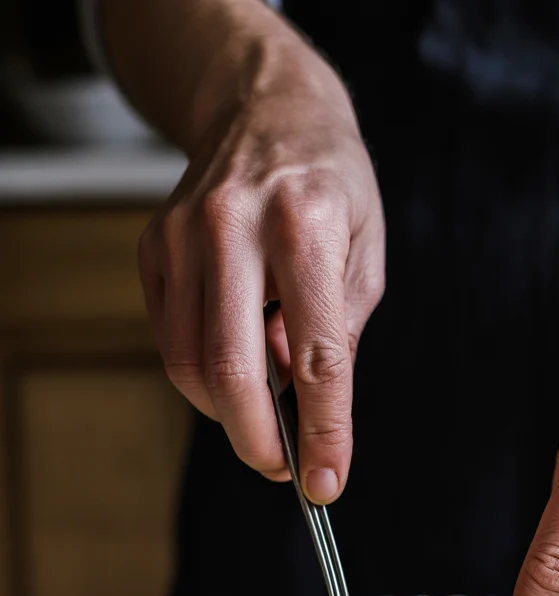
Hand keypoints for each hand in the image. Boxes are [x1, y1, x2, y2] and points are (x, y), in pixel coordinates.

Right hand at [136, 17, 383, 500]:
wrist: (264, 109)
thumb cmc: (329, 188)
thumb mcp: (367, 252)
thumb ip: (339, 332)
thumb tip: (300, 401)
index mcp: (304, 224)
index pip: (316, 355)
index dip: (323, 430)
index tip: (326, 482)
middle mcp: (233, 226)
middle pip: (233, 368)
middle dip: (258, 441)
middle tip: (281, 468)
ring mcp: (182, 235)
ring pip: (191, 365)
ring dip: (230, 411)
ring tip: (266, 407)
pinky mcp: (152, 247)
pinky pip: (172, 342)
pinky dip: (204, 376)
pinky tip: (237, 360)